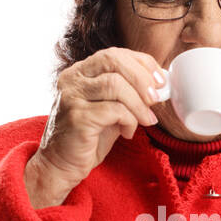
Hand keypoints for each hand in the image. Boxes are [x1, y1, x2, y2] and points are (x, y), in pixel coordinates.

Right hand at [32, 46, 165, 191]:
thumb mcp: (109, 109)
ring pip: (116, 84)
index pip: (113, 54)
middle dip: (142, 78)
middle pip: (113, 61)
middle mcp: (72, 79)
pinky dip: (129, 120)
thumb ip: (127, 94)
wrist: (61, 166)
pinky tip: (127, 132)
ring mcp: (72, 97)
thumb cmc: (88, 139)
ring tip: (146, 120)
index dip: (141, 63)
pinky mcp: (77, 117)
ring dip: (139, 103)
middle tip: (156, 98)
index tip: (160, 80)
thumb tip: (158, 85)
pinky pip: (114, 110)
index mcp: (79, 72)